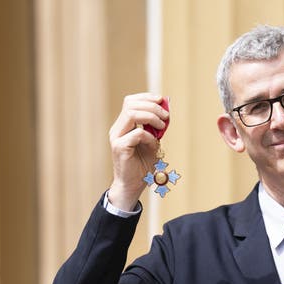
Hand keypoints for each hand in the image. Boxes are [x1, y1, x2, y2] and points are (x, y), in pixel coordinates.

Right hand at [107, 93, 169, 210]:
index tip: (161, 99)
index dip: (146, 97)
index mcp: (123, 125)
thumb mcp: (154, 142)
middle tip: (166, 115)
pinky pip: (137, 133)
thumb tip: (166, 112)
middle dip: (152, 106)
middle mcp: (117, 129)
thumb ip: (157, 128)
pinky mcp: (119, 147)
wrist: (133, 185)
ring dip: (151, 116)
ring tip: (162, 125)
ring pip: (131, 114)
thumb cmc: (143, 165)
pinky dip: (149, 136)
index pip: (130, 101)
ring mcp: (117, 137)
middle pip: (130, 104)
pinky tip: (155, 144)